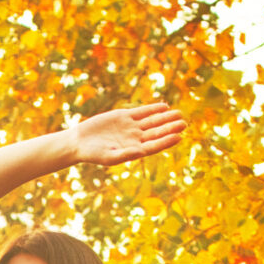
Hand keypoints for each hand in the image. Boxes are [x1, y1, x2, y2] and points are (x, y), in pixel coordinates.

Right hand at [68, 103, 184, 166]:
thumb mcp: (109, 157)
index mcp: (134, 150)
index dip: (167, 141)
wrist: (80, 142)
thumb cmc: (93, 154)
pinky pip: (142, 112)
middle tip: (184, 123)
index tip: (179, 136)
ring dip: (165, 117)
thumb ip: (125, 154)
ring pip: (152, 121)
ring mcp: (131, 127)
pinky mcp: (124, 117)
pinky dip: (152, 109)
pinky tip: (164, 106)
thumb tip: (140, 152)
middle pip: (157, 132)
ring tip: (179, 114)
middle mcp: (135, 139)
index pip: (154, 146)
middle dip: (170, 127)